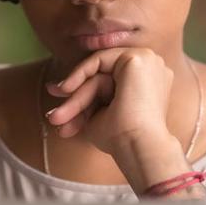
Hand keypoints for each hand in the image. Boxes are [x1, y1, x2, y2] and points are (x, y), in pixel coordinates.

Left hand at [44, 47, 174, 154]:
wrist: (138, 146)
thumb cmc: (123, 140)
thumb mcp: (100, 115)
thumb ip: (87, 98)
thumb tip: (56, 87)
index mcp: (149, 85)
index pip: (110, 84)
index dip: (82, 96)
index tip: (59, 113)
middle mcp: (152, 70)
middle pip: (103, 79)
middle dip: (75, 98)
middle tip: (54, 117)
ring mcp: (147, 61)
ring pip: (99, 72)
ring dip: (76, 96)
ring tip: (57, 117)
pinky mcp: (137, 58)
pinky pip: (99, 59)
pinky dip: (80, 74)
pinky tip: (66, 90)